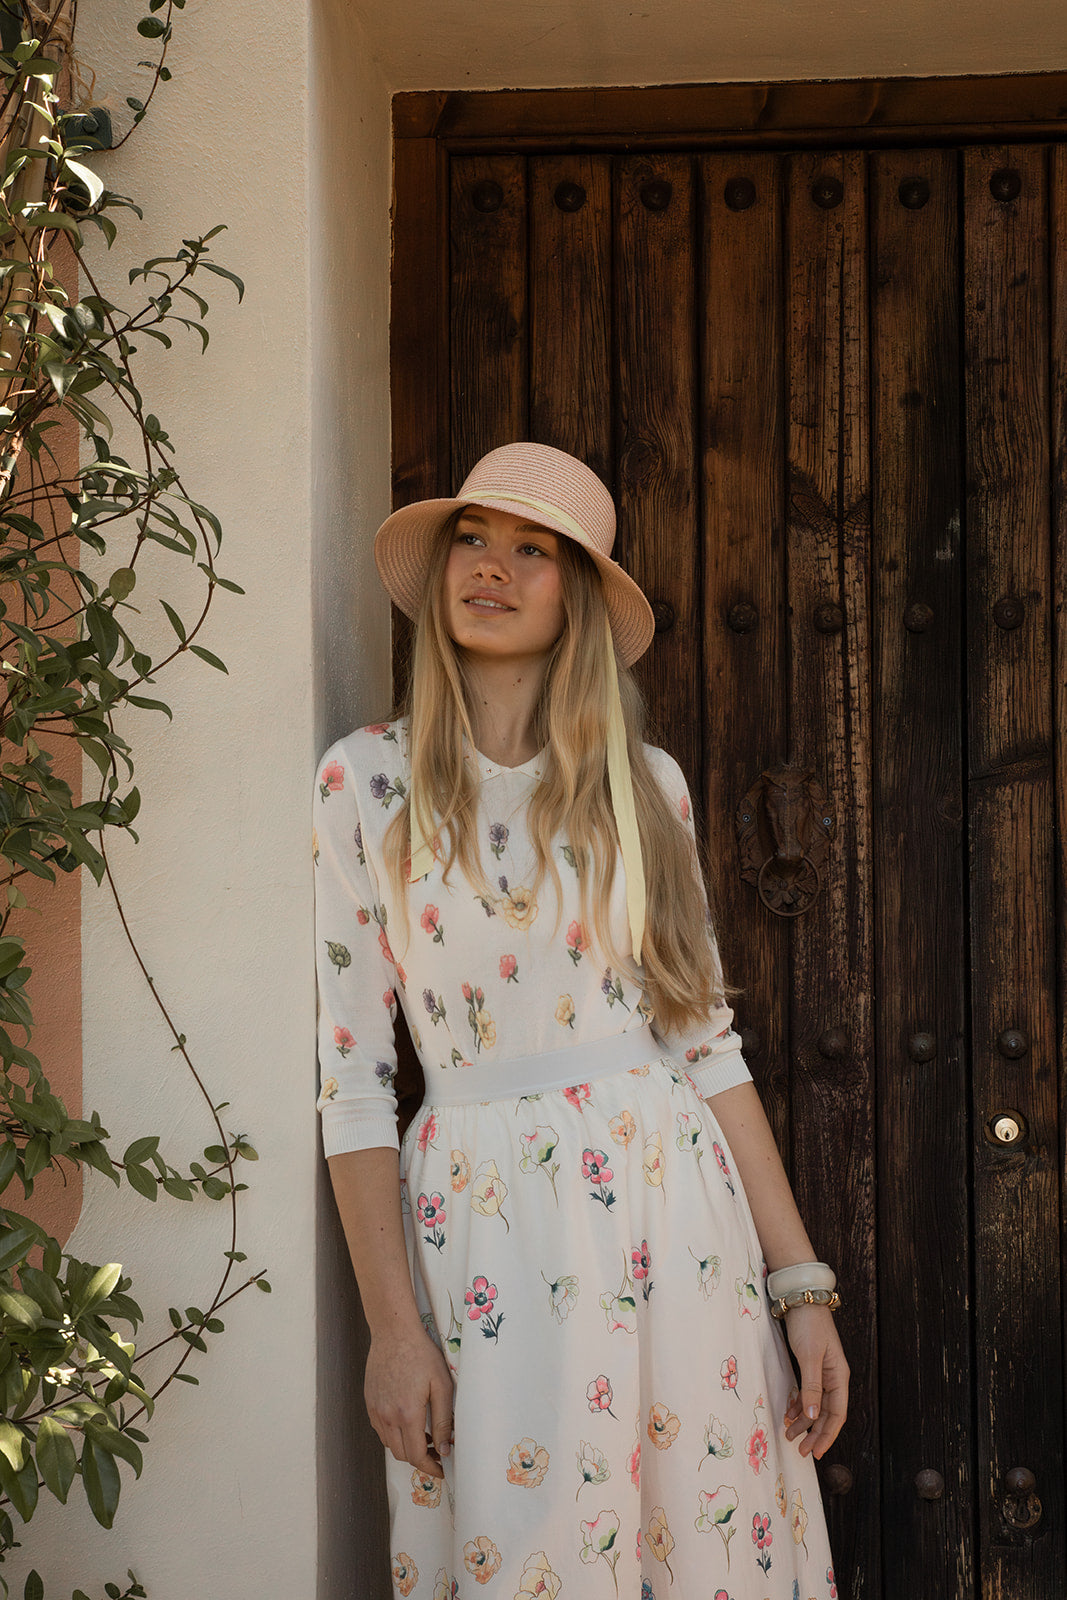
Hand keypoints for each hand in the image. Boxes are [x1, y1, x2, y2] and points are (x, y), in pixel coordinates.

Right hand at [365, 1325, 454, 1477]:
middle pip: (402, 1455)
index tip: (442, 1469)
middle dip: (421, 1459)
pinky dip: (395, 1435)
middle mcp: (387, 1416)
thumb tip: (445, 1449)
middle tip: (437, 1452)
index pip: (416, 1456)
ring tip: (425, 1436)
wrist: (393, 1333)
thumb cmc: (421, 1354)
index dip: (430, 1468)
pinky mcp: (369, 1403)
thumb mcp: (441, 1385)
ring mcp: (375, 1410)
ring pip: (390, 1444)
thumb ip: (443, 1420)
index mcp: (407, 1413)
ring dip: (407, 1447)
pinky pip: (381, 1430)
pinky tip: (408, 1422)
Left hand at [781, 1304, 848, 1457]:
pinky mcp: (810, 1366)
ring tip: (790, 1436)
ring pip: (816, 1405)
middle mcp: (834, 1377)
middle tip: (801, 1451)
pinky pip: (808, 1393)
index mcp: (839, 1377)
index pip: (837, 1414)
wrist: (801, 1298)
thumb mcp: (809, 1357)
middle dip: (815, 1433)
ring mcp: (823, 1372)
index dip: (827, 1435)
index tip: (816, 1452)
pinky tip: (789, 1414)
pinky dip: (799, 1405)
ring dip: (804, 1422)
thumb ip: (811, 1387)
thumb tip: (811, 1416)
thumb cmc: (808, 1325)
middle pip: (827, 1413)